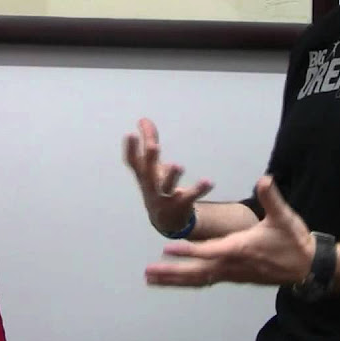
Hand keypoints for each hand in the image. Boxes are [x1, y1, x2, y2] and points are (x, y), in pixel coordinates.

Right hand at [123, 118, 213, 233]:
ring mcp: (165, 197)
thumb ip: (149, 140)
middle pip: (149, 173)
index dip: (131, 149)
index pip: (134, 162)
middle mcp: (152, 186)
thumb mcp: (152, 165)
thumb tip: (143, 119)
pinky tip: (208, 181)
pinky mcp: (181, 204)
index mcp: (144, 176)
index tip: (130, 134)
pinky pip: (191, 196)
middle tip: (153, 146)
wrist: (166, 221)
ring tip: (178, 165)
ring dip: (171, 176)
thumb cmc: (157, 185)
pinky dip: (199, 189)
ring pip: (167, 187)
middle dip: (151, 159)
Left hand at [143, 176, 314, 287]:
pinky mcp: (234, 276)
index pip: (209, 251)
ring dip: (175, 279)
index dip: (188, 251)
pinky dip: (188, 279)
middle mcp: (232, 265)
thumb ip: (272, 197)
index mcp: (240, 249)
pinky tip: (177, 279)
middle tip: (148, 273)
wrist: (307, 267)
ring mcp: (232, 273)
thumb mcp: (284, 217)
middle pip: (196, 272)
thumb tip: (264, 179)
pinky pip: (206, 280)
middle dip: (171, 273)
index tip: (168, 249)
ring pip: (199, 279)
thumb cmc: (294, 241)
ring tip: (151, 278)